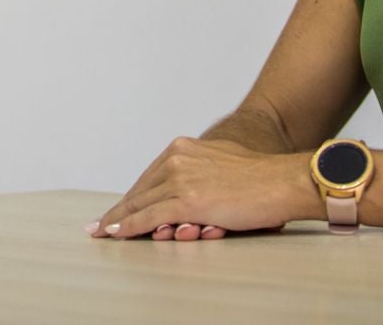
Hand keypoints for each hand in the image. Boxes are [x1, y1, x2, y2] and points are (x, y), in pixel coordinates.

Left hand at [87, 137, 303, 239]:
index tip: (118, 207)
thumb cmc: (260, 178)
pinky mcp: (186, 201)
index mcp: (184, 149)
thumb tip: (185, 194)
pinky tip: (117, 234)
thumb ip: (198, 174)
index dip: (132, 195)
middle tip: (99, 225)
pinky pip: (149, 217)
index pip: (150, 177)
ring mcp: (180, 179)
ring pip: (140, 204)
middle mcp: (177, 159)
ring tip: (104, 232)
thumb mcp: (219, 164)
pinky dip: (129, 227)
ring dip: (119, 221)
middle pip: (140, 190)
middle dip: (119, 210)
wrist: (282, 181)